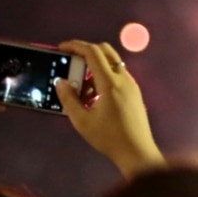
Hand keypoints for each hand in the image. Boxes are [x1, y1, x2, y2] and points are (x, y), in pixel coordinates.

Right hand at [55, 40, 162, 176]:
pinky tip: (93, 97)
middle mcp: (123, 78)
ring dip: (94, 68)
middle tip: (70, 62)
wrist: (137, 150)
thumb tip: (60, 81)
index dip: (76, 45)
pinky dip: (103, 77)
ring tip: (80, 90)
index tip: (62, 47)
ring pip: (111, 64)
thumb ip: (69, 99)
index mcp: (110, 83)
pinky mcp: (134, 91)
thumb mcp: (82, 121)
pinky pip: (117, 75)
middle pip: (105, 51)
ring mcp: (131, 83)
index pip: (93, 52)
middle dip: (85, 51)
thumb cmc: (108, 137)